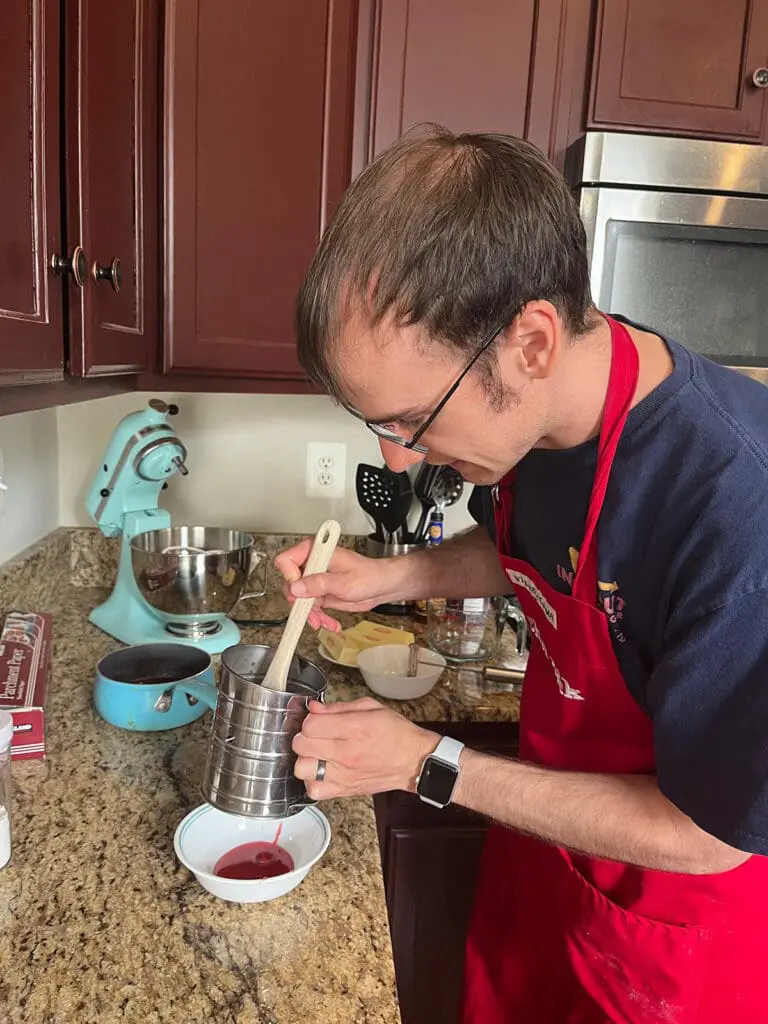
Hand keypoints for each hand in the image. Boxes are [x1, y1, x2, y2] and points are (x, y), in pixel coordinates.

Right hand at [274, 540, 405, 629]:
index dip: (290, 578)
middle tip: (312, 612)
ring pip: (298, 600)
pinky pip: (310, 607)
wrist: (382, 586)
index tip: (300, 592)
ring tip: (324, 622)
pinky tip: (330, 623)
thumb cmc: (370, 576)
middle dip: (300, 602)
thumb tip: (296, 588)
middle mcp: (312, 564)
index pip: (287, 560)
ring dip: (310, 614)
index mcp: (316, 551)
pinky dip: (318, 617)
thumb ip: (319, 584)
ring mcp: (315, 579)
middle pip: (290, 583)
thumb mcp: (344, 582)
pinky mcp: (319, 592)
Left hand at [292, 697, 438, 799]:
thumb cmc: (396, 733)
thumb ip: (339, 707)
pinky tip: (320, 771)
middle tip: (315, 735)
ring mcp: (344, 774)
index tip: (317, 720)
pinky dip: (312, 781)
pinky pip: (314, 791)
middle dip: (304, 737)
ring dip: (305, 759)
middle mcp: (346, 753)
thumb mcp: (371, 708)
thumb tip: (314, 708)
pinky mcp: (344, 790)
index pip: (310, 725)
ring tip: (317, 754)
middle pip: (302, 745)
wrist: (414, 760)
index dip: (309, 720)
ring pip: (302, 769)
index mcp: (354, 728)